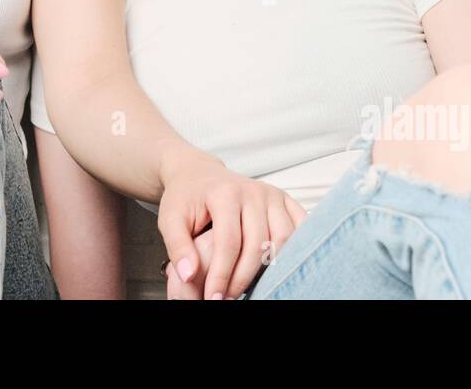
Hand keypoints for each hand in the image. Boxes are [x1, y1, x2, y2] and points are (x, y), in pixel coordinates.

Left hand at [157, 151, 307, 299]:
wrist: (198, 174)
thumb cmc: (185, 197)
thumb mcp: (170, 219)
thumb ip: (178, 247)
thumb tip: (189, 276)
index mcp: (224, 193)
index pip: (229, 243)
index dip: (223, 275)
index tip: (214, 297)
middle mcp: (252, 191)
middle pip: (259, 244)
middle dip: (244, 278)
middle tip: (229, 297)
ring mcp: (272, 194)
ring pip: (283, 239)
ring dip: (271, 268)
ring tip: (252, 286)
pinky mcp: (284, 199)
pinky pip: (301, 226)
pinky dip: (298, 247)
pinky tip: (283, 265)